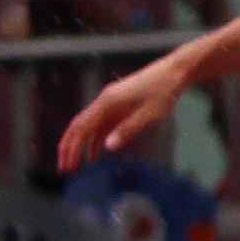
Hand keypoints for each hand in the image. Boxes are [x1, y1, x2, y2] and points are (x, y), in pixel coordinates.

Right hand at [58, 52, 193, 171]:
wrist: (174, 71)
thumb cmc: (164, 91)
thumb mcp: (149, 114)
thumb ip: (128, 129)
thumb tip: (107, 146)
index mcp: (107, 101)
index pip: (81, 126)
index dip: (71, 146)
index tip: (67, 164)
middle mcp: (104, 101)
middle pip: (79, 126)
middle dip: (69, 147)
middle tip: (65, 168)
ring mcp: (110, 102)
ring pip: (89, 126)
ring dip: (81, 144)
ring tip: (75, 165)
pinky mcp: (119, 105)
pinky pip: (102, 124)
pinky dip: (96, 138)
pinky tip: (95, 153)